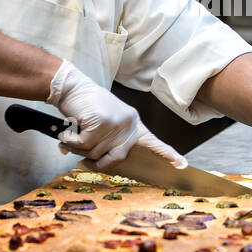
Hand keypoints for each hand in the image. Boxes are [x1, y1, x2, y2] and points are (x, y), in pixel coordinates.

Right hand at [47, 59, 184, 171]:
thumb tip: (95, 162)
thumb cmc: (85, 106)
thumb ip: (107, 141)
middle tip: (82, 154)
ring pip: (95, 154)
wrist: (72, 87)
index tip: (182, 165)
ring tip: (75, 130)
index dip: (166, 154)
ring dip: (79, 146)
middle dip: (95, 160)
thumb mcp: (105, 122)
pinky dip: (71, 140)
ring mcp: (116, 124)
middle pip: (116, 158)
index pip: (152, 141)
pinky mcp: (101, 124)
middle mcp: (128, 124)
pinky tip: (69, 129)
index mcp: (133, 123)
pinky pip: (83, 146)